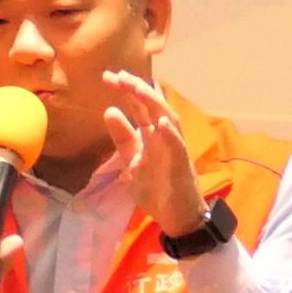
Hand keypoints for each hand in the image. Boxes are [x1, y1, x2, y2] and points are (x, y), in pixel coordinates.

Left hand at [103, 71, 209, 239]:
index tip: (109, 76)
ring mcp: (175, 149)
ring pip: (168, 119)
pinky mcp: (182, 165)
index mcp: (152, 135)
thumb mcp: (132, 161)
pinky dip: (171, 134)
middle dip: (137, 90)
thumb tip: (110, 110)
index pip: (139, 108)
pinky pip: (178, 147)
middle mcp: (165, 136)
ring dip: (154, 103)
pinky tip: (162, 122)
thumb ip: (123, 137)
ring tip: (138, 87)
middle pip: (153, 107)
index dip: (126, 91)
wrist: (177, 217)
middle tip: (119, 75)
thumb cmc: (157, 188)